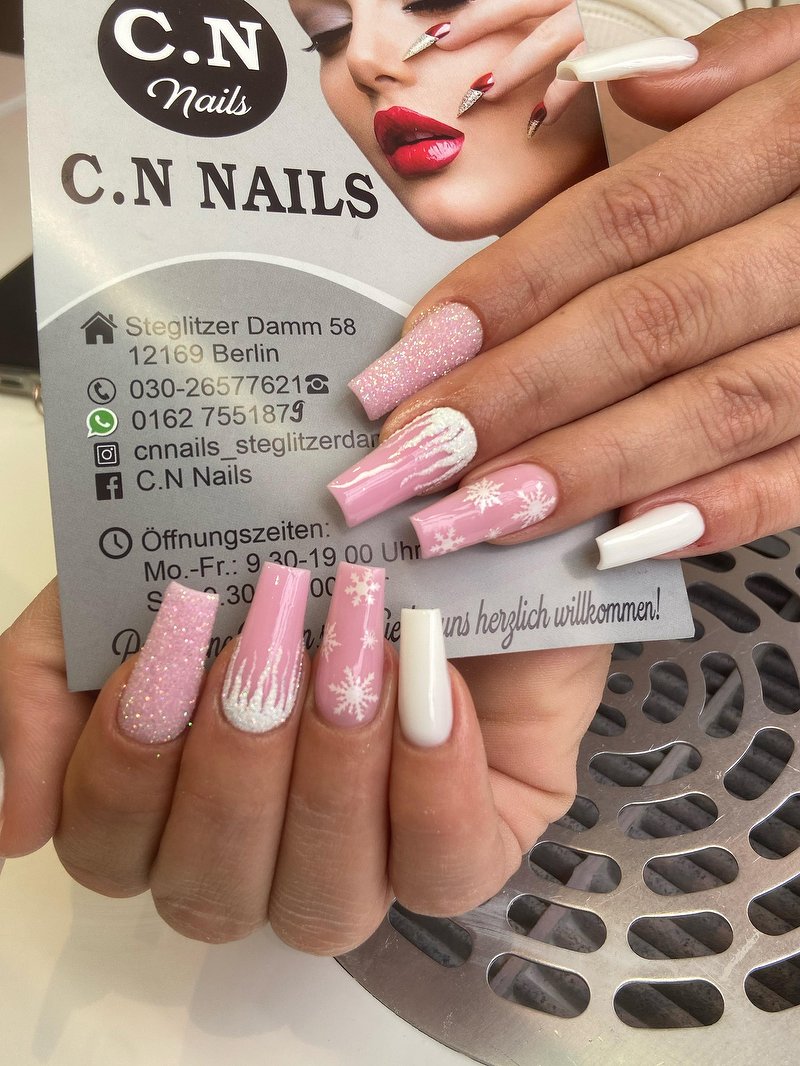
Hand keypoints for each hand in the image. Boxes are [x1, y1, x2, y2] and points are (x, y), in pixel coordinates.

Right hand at [0, 578, 609, 950]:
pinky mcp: (472, 840)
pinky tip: (426, 682)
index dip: (128, 770)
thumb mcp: (149, 569)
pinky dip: (429, 779)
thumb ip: (55, 674)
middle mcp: (264, 850)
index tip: (173, 642)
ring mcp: (370, 859)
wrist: (439, 501)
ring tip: (353, 652)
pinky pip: (444, 872)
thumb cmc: (291, 538)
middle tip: (270, 638)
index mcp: (178, 797)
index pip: (111, 850)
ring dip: (328, 773)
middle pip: (208, 892)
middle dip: (234, 765)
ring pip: (321, 905)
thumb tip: (15, 827)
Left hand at [337, 8, 799, 567]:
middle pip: (652, 324)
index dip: (506, 296)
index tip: (410, 360)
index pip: (627, 222)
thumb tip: (639, 94)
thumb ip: (745, 70)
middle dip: (517, 399)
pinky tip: (619, 544)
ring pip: (720, 409)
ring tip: (478, 517)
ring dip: (588, 471)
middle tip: (411, 460)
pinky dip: (719, 511)